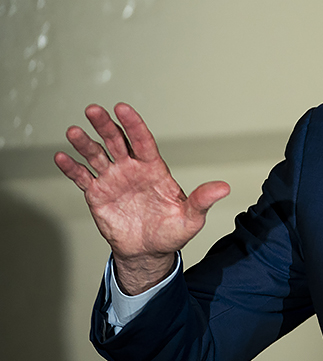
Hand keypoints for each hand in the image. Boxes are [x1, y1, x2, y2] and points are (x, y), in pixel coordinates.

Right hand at [54, 103, 229, 293]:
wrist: (149, 252)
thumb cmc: (172, 232)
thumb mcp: (191, 218)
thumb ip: (202, 200)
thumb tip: (224, 188)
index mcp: (154, 169)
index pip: (142, 141)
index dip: (133, 124)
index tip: (123, 108)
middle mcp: (131, 169)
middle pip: (116, 141)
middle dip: (105, 125)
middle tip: (93, 110)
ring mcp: (113, 179)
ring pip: (96, 155)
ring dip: (84, 143)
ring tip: (73, 131)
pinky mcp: (97, 194)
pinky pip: (82, 177)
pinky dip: (71, 168)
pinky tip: (60, 157)